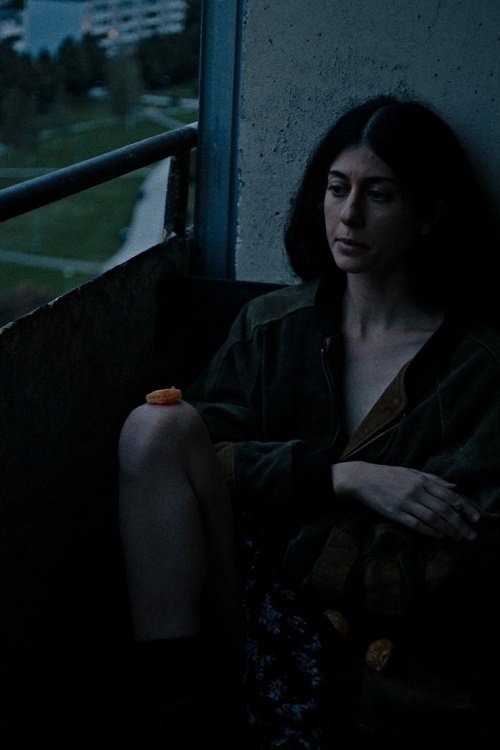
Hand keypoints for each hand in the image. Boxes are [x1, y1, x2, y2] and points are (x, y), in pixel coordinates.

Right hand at [331, 461, 478, 540]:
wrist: (362, 478)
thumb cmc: (389, 474)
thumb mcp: (412, 472)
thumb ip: (434, 479)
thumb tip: (454, 487)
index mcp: (421, 479)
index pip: (448, 495)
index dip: (464, 507)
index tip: (474, 517)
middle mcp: (415, 491)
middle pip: (443, 510)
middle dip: (460, 524)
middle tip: (470, 535)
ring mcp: (405, 503)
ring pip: (432, 519)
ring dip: (448, 530)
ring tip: (458, 538)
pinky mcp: (394, 513)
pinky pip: (416, 524)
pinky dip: (429, 531)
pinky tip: (439, 536)